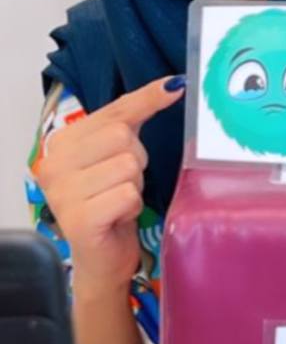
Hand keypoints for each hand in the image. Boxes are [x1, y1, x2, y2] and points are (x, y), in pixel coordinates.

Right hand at [35, 77, 184, 296]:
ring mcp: (63, 192)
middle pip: (122, 136)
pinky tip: (117, 218)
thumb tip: (171, 85)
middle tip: (121, 184)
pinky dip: (132, 207)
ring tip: (118, 202)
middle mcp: (54, 164)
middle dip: (136, 161)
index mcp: (61, 143)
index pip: (112, 112)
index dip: (146, 100)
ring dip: (134, 186)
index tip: (174, 86)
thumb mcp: (115, 156)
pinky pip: (128, 195)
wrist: (101, 258)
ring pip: (128, 165)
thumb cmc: (110, 204)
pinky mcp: (79, 218)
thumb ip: (131, 120)